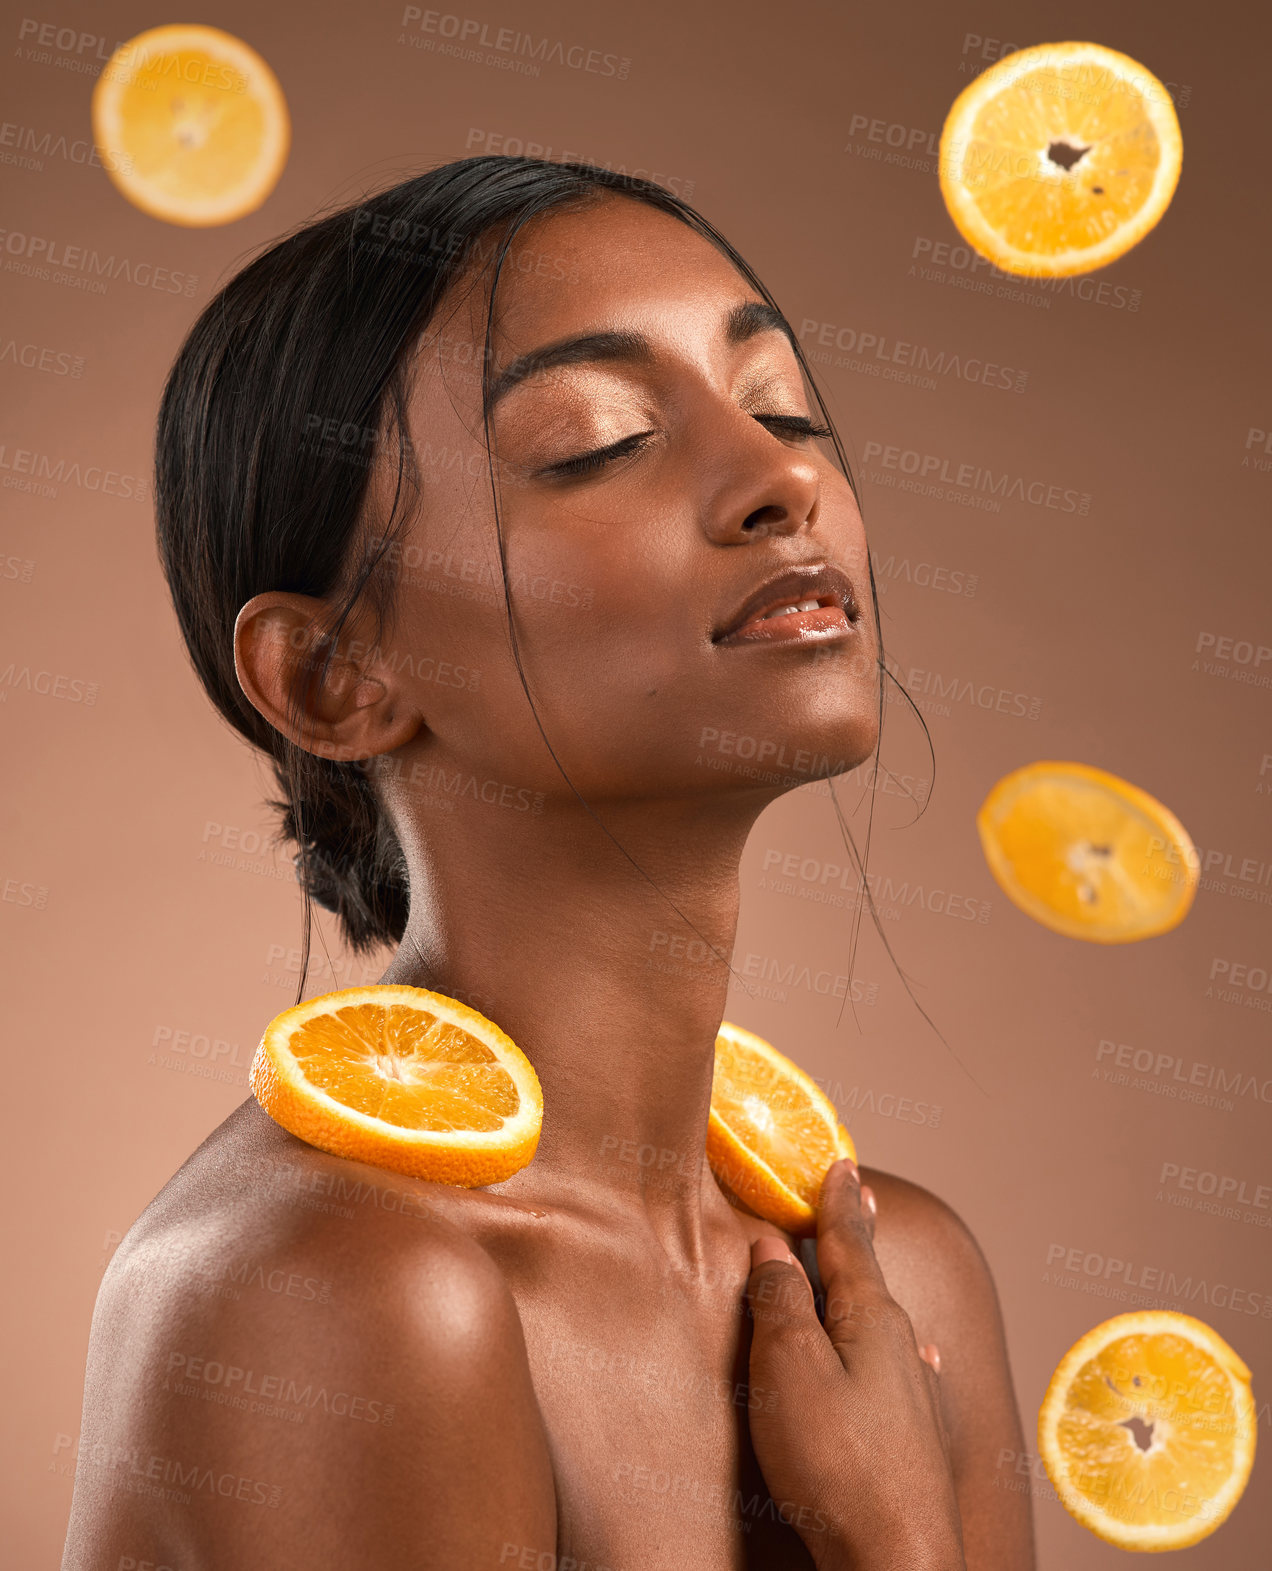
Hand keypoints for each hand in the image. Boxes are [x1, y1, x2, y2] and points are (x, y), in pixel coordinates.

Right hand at [744, 1160, 964, 1570]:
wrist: (898, 1564)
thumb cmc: (838, 1465)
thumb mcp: (789, 1370)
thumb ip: (781, 1303)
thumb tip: (774, 1246)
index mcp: (871, 1319)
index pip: (850, 1243)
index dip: (838, 1202)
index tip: (841, 1161)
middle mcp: (902, 1347)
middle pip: (871, 1278)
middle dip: (856, 1237)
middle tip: (856, 1195)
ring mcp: (915, 1395)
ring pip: (886, 1324)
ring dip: (868, 1289)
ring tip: (863, 1266)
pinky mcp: (916, 1442)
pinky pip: (903, 1369)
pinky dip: (894, 1346)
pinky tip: (919, 1354)